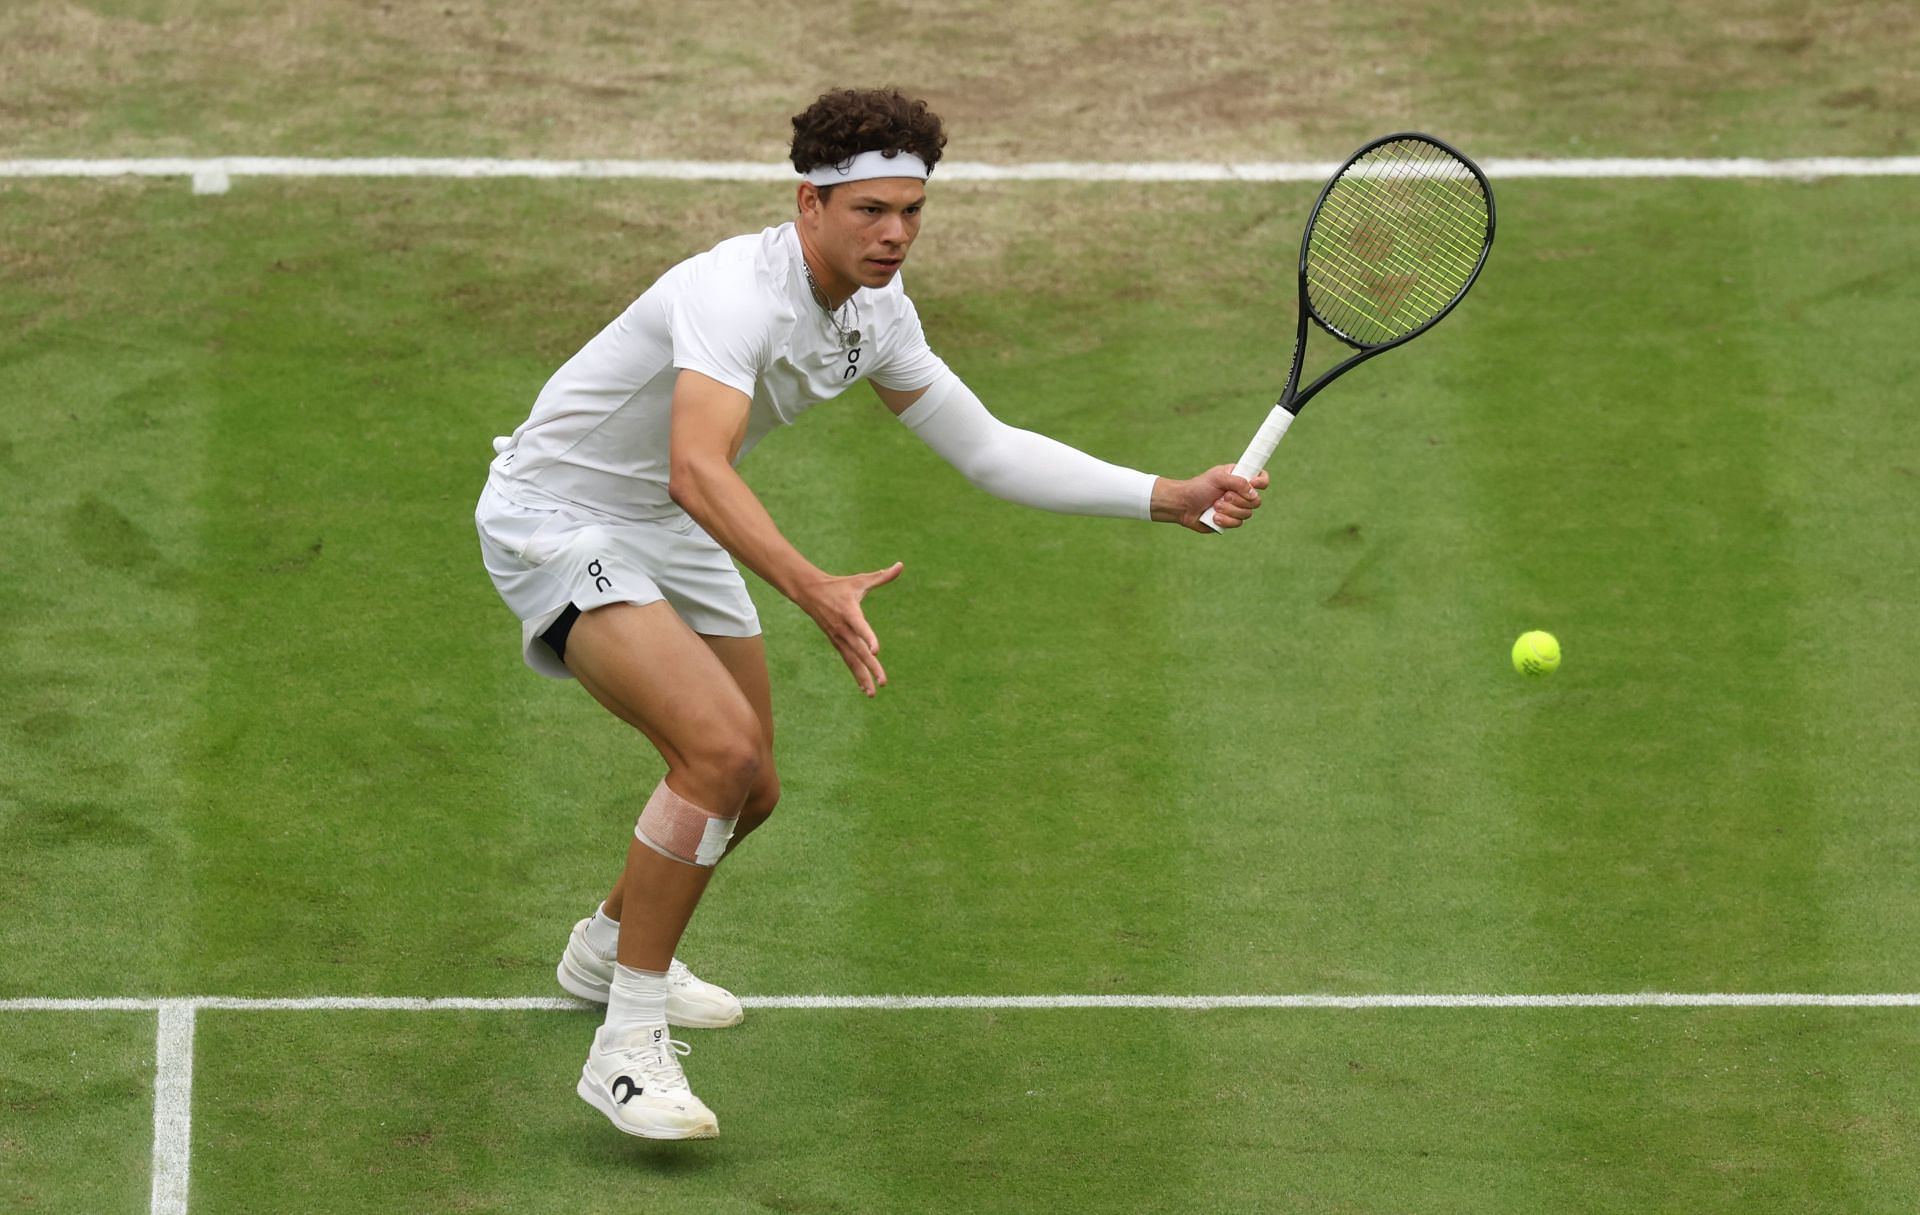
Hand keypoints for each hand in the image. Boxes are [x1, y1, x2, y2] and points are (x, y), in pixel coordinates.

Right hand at [795, 561, 902, 696]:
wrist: (809, 592)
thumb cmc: (839, 586)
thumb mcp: (860, 580)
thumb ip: (881, 576)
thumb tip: (900, 565)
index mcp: (850, 612)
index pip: (860, 627)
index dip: (868, 638)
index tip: (877, 650)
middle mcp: (843, 629)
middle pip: (859, 650)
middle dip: (871, 666)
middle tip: (883, 681)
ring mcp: (839, 638)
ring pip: (852, 661)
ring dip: (863, 677)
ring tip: (874, 693)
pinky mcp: (837, 643)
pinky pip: (848, 662)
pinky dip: (856, 675)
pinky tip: (865, 688)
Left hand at [1151, 466, 1269, 532]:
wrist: (1183, 505)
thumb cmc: (1198, 488)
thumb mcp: (1218, 478)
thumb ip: (1238, 482)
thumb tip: (1254, 494)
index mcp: (1240, 478)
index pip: (1261, 479)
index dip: (1261, 482)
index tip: (1252, 484)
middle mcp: (1241, 493)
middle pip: (1256, 501)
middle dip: (1239, 500)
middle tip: (1224, 496)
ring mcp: (1236, 508)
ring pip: (1247, 514)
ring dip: (1229, 510)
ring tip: (1215, 506)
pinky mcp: (1230, 521)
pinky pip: (1237, 523)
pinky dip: (1225, 520)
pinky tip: (1214, 517)